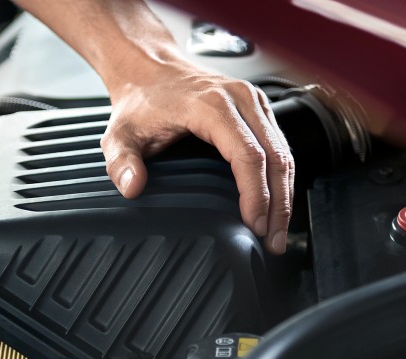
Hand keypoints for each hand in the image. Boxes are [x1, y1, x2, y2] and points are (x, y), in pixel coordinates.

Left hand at [102, 62, 294, 253]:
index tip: (254, 225)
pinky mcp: (258, 109)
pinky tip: (276, 204)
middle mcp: (240, 99)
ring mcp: (253, 102)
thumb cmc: (141, 101)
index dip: (256, 195)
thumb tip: (133, 187)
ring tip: (277, 231)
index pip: (248, 156)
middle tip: (273, 241)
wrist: (150, 69)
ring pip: (284, 153)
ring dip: (285, 195)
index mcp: (212, 105)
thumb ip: (121, 162)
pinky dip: (281, 178)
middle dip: (279, 204)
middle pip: (275, 158)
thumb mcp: (120, 135)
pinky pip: (279, 146)